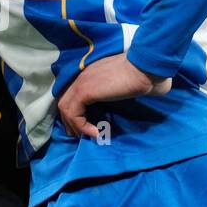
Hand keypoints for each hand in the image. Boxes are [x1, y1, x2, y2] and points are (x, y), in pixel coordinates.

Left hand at [57, 53, 171, 139]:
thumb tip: (108, 107)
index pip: (70, 94)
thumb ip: (109, 93)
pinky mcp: (84, 91)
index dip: (73, 111)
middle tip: (79, 135)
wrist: (143, 69)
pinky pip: (74, 114)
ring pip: (65, 109)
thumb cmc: (140, 76)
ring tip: (88, 136)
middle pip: (64, 102)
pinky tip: (96, 133)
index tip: (81, 125)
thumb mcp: (119, 86)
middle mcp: (81, 77)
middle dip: (69, 121)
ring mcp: (81, 83)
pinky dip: (82, 126)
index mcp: (88, 74)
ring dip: (75, 126)